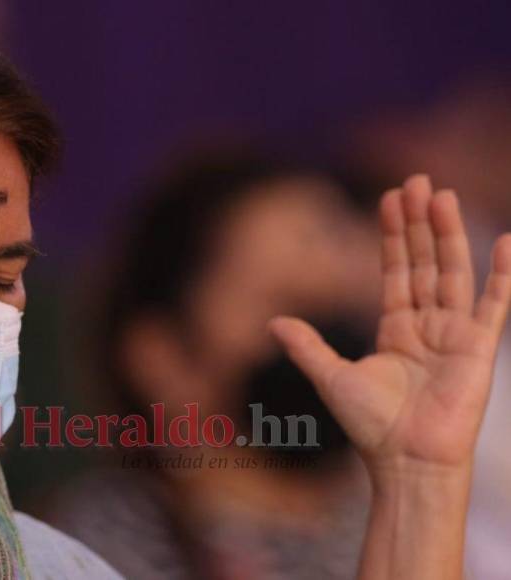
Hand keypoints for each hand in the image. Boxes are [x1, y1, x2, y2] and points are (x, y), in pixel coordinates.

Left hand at [270, 175, 510, 478]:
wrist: (405, 462)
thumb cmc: (370, 426)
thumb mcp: (332, 377)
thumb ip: (307, 346)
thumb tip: (273, 322)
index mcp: (395, 328)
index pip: (395, 269)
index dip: (393, 235)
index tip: (389, 198)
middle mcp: (427, 326)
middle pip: (425, 262)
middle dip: (420, 222)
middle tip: (417, 180)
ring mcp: (454, 335)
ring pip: (452, 272)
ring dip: (448, 234)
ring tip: (441, 195)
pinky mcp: (479, 350)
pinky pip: (495, 306)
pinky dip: (502, 276)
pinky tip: (505, 242)